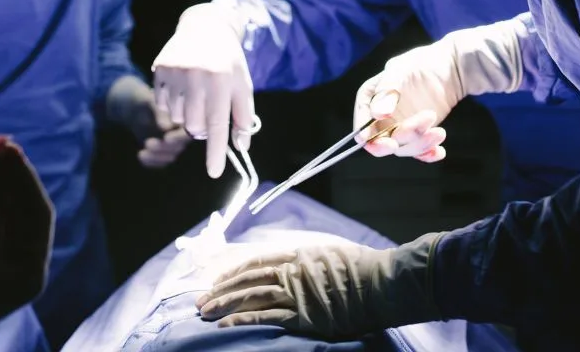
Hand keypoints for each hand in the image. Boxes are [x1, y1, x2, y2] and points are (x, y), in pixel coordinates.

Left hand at [106, 76, 190, 167]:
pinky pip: (160, 161)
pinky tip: (139, 154)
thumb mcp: (150, 102)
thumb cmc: (146, 100)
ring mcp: (175, 144)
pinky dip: (150, 161)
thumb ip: (159, 112)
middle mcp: (184, 132)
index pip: (189, 130)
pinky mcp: (164, 153)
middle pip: (180, 145)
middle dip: (165, 147)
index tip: (166, 138)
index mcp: (187, 117)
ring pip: (171, 155)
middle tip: (149, 143)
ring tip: (142, 151)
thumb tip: (166, 127)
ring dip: (156, 156)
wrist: (135, 108)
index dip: (179, 136)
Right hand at [151, 0, 255, 177]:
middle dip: (202, 129)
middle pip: (194, 126)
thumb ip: (244, 117)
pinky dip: (172, 104)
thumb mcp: (243, 85)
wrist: (204, 27)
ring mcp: (175, 72)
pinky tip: (182, 88)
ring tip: (196, 95)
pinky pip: (162, 105)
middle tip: (208, 114)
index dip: (214, 151)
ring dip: (188, 115)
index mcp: (221, 80)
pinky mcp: (160, 69)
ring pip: (177, 117)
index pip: (218, 124)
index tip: (214, 172)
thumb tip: (241, 147)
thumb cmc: (228, 61)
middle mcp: (197, 76)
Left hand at [196, 234, 443, 336]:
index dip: (233, 271)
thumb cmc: (363, 268)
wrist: (380, 283)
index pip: (256, 263)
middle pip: (247, 279)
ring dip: (223, 303)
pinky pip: (264, 317)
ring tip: (203, 311)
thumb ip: (312, 260)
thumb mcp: (332, 254)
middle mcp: (290, 271)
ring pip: (249, 296)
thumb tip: (303, 264)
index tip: (216, 279)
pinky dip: (241, 319)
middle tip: (199, 299)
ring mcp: (295, 293)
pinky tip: (224, 324)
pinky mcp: (302, 316)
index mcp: (296, 255)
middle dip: (220, 289)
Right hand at [352, 42, 457, 162]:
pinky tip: (439, 151)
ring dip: (421, 143)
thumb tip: (378, 114)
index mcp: (369, 99)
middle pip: (383, 140)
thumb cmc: (420, 63)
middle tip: (421, 129)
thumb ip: (387, 91)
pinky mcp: (417, 134)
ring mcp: (399, 127)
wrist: (448, 68)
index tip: (389, 143)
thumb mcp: (401, 70)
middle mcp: (380, 117)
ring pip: (403, 147)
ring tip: (440, 131)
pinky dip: (428, 154)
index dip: (371, 137)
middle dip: (402, 139)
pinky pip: (418, 151)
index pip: (362, 125)